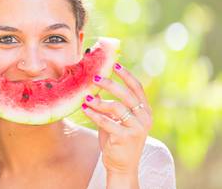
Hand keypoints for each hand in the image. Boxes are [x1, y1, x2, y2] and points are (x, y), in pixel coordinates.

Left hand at [82, 63, 151, 185]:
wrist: (121, 165)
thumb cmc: (116, 139)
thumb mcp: (117, 119)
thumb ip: (113, 104)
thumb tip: (97, 85)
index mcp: (144, 111)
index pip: (137, 88)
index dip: (126, 75)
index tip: (115, 64)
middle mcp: (144, 118)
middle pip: (127, 95)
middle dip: (111, 84)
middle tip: (95, 78)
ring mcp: (137, 128)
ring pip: (116, 107)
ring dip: (99, 101)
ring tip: (86, 98)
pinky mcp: (126, 138)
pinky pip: (107, 121)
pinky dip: (94, 114)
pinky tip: (85, 109)